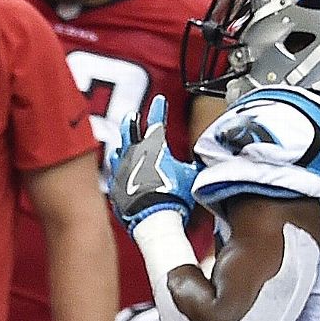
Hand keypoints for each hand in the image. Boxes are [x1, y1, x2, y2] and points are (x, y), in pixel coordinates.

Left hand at [108, 95, 199, 234]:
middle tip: (132, 115)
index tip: (159, 100)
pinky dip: (118, 170)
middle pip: (129, 131)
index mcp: (154, 148)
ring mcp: (121, 170)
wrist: (152, 220)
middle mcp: (134, 154)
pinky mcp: (114, 186)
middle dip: (132, 121)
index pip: (156, 122)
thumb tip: (205, 156)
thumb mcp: (192, 176)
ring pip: (119, 152)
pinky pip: (114, 174)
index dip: (159, 110)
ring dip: (123, 146)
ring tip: (123, 144)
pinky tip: (119, 171)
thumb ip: (194, 164)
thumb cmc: (175, 198)